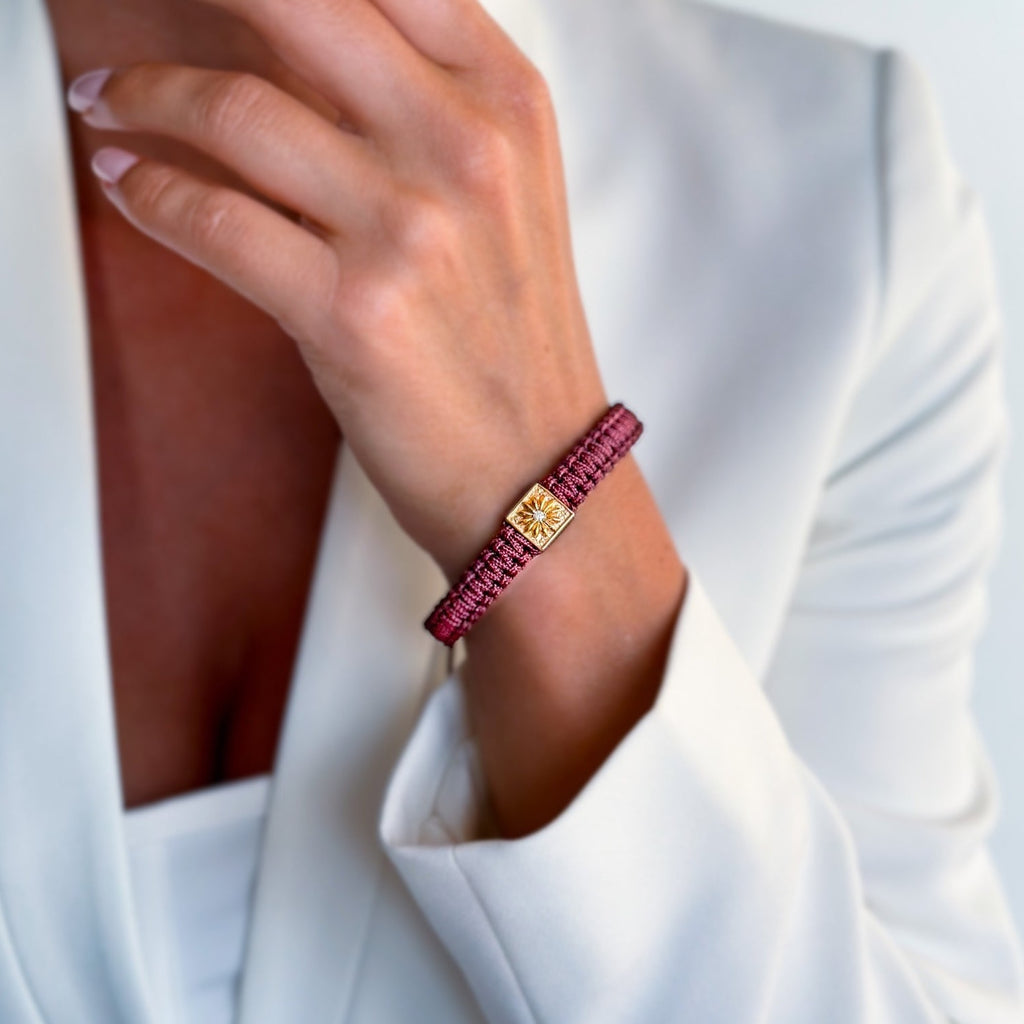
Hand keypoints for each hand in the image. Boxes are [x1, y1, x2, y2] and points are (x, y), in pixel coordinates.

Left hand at [67, 0, 608, 580]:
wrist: (536, 465)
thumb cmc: (511, 338)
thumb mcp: (504, 195)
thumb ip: (421, 107)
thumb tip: (295, 46)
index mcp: (508, 105)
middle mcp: (465, 150)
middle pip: (294, 4)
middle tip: (137, 21)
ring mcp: (411, 232)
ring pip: (233, 113)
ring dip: (142, 97)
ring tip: (111, 105)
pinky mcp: (354, 313)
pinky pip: (214, 220)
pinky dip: (149, 194)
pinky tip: (131, 184)